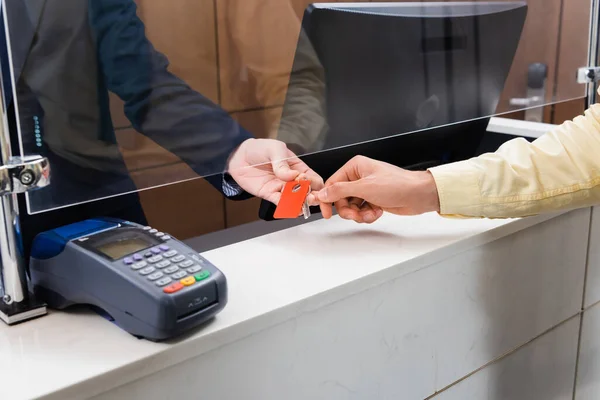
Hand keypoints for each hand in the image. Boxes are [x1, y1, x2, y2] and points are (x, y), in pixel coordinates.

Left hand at [227, 139, 323, 204]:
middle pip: (307, 191)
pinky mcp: (270, 195)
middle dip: (311, 197)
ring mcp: (281, 188)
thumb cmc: (259, 149)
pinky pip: (281, 203)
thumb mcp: (274, 149)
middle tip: (309, 198)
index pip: (313, 178)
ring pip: (295, 199)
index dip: (315, 183)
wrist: (239, 156)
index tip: (309, 184)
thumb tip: (292, 176)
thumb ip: (283, 163)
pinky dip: (286, 207)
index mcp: (297, 167)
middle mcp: (292, 179)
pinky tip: (290, 209)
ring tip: (300, 205)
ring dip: (300, 203)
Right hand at [317, 156, 439, 222]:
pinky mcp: (373, 199)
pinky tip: (377, 212)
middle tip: (355, 215)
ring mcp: (367, 189)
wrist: (418, 195)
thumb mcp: (364, 187)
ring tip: (370, 213)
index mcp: (355, 167)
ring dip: (359, 214)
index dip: (327, 199)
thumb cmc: (398, 184)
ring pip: (351, 207)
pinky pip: (361, 211)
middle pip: (341, 198)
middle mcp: (359, 177)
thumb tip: (323, 193)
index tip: (326, 212)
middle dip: (348, 210)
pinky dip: (367, 215)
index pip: (332, 184)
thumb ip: (340, 191)